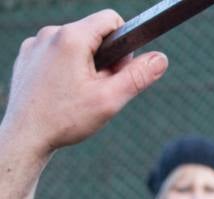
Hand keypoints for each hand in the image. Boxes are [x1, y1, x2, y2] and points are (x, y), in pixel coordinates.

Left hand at [0, 10, 167, 160]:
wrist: (25, 136)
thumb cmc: (66, 119)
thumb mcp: (110, 99)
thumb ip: (138, 76)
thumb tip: (160, 59)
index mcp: (72, 38)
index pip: (111, 20)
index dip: (124, 44)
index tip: (119, 70)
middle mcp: (50, 34)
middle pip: (93, 34)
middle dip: (104, 58)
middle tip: (99, 89)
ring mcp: (35, 44)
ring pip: (75, 44)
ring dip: (85, 64)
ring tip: (79, 93)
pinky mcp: (27, 56)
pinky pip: (56, 53)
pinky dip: (65, 68)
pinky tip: (63, 92)